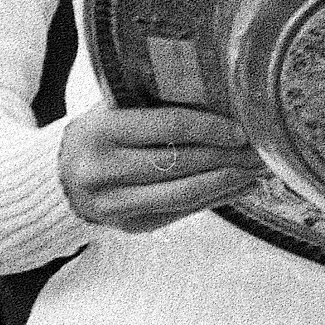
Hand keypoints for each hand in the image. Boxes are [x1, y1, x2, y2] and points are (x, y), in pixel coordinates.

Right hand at [60, 105, 260, 233]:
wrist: (59, 177)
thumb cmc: (102, 130)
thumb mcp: (117, 106)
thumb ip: (158, 100)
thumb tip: (226, 98)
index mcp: (100, 131)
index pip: (168, 127)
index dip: (211, 128)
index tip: (243, 129)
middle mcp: (101, 172)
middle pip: (180, 163)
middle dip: (229, 156)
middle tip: (264, 148)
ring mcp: (113, 205)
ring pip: (184, 193)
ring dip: (229, 181)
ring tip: (261, 168)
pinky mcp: (128, 226)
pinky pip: (182, 212)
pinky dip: (216, 199)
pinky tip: (242, 186)